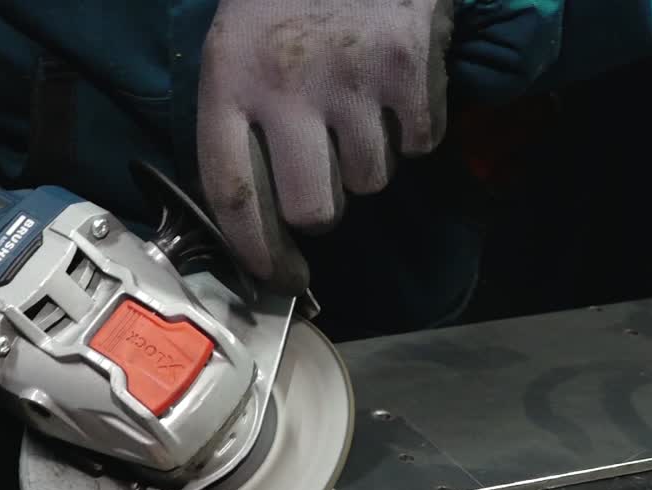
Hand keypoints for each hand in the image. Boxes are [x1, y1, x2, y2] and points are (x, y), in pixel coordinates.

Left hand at [197, 0, 454, 293]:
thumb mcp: (236, 49)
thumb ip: (240, 126)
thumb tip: (260, 227)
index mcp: (229, 81)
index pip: (236, 196)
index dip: (259, 253)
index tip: (281, 278)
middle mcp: (287, 85)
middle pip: (314, 208)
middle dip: (326, 206)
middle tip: (330, 172)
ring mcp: (351, 77)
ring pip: (373, 180)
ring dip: (373, 156)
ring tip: (361, 101)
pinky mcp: (409, 67)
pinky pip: (422, 144)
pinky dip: (418, 126)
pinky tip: (398, 86)